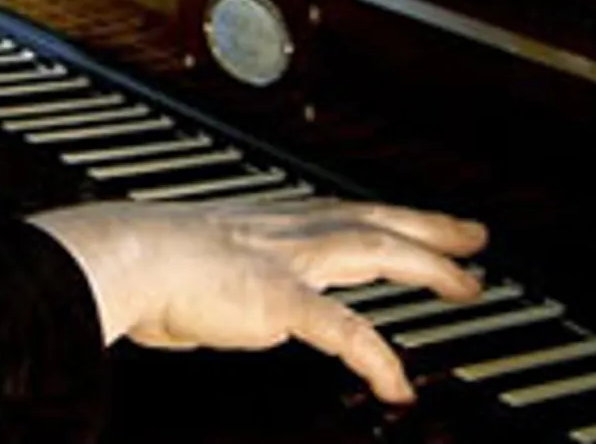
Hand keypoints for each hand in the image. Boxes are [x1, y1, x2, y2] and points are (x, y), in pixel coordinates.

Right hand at [28, 197, 487, 403]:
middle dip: (428, 227)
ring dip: (429, 267)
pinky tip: (399, 385)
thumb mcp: (184, 256)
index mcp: (262, 222)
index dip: (381, 215)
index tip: (410, 218)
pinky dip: (378, 358)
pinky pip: (346, 332)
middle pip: (373, 220)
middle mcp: (283, 232)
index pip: (337, 211)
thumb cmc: (136, 261)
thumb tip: (204, 292)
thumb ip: (211, 275)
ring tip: (468, 286)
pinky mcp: (282, 301)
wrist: (122, 256)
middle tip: (472, 236)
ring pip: (377, 252)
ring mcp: (287, 262)